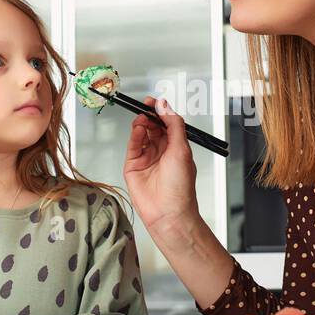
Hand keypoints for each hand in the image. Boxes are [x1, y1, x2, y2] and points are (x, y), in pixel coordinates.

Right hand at [122, 97, 200, 237]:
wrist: (168, 212)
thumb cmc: (180, 187)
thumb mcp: (181, 149)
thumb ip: (173, 125)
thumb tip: (166, 106)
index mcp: (177, 148)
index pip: (167, 124)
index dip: (161, 112)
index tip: (155, 102)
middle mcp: (162, 152)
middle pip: (153, 127)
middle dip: (150, 115)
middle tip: (145, 106)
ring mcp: (147, 158)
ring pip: (142, 135)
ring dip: (142, 124)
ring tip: (142, 119)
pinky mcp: (133, 166)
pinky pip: (133, 146)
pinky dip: (135, 136)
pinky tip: (138, 129)